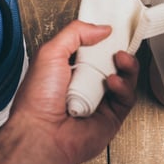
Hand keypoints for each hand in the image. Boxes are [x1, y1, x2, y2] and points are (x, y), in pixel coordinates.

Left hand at [8, 21, 138, 163]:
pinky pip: (126, 99)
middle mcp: (84, 85)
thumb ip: (75, 33)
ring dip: (126, 66)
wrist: (40, 134)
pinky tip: (112, 82)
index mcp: (67, 69)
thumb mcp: (50, 52)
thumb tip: (102, 29)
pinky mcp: (111, 117)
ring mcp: (99, 102)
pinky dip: (123, 87)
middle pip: (112, 64)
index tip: (113, 30)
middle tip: (120, 44)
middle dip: (119, 51)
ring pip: (124, 79)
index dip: (104, 39)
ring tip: (120, 59)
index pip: (92, 50)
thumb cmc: (37, 99)